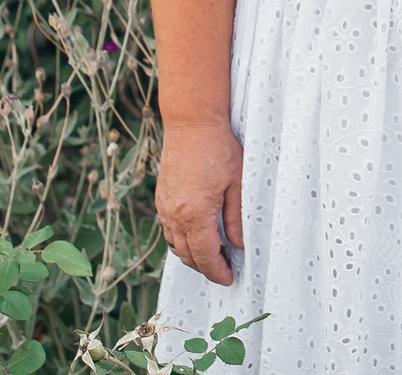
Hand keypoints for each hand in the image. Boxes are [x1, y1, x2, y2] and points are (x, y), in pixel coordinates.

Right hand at [156, 120, 244, 283]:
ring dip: (193, 255)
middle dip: (206, 268)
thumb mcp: (237, 183)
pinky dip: (182, 240)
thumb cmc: (217, 148)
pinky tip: (198, 235)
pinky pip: (169, 230)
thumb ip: (237, 218)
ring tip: (215, 254)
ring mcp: (164, 207)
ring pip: (176, 246)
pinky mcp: (162, 199)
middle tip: (226, 268)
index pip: (205, 256)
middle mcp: (174, 215)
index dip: (218, 272)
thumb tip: (239, 244)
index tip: (229, 278)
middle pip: (187, 256)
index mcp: (194, 214)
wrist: (191, 123)